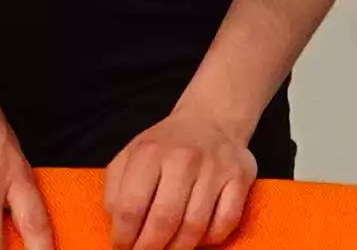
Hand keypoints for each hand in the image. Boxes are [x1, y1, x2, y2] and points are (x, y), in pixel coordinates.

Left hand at [98, 100, 262, 249]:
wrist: (210, 119)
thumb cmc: (166, 145)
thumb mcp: (131, 154)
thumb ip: (117, 187)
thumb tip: (116, 224)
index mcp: (149, 153)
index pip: (130, 206)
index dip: (123, 236)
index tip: (121, 248)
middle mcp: (182, 159)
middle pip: (164, 220)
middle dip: (150, 248)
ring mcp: (214, 169)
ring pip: (196, 226)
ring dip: (179, 248)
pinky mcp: (239, 179)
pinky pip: (226, 223)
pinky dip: (211, 239)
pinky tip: (198, 238)